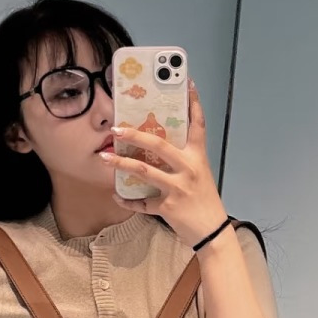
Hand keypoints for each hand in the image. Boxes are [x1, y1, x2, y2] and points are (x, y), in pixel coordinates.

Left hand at [102, 79, 228, 249]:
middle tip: (116, 129)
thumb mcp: (200, 176)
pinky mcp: (167, 207)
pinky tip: (117, 195)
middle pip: (159, 145)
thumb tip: (157, 148)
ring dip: (120, 164)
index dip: (193, 104)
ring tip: (104, 158)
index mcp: (198, 158)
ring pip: (143, 171)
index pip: (198, 126)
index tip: (188, 83)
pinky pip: (142, 202)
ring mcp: (177, 188)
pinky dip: (128, 200)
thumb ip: (183, 161)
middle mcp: (189, 169)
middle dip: (135, 135)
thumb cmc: (205, 202)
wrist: (213, 233)